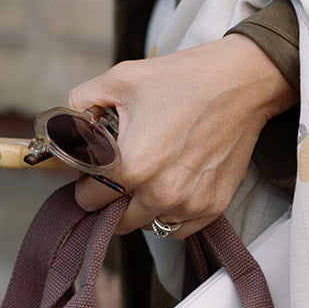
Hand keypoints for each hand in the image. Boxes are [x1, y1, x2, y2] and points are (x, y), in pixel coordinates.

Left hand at [67, 34, 295, 234]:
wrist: (241, 82)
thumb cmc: (182, 78)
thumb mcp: (120, 79)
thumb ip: (81, 102)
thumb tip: (67, 124)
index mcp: (131, 166)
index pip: (89, 200)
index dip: (85, 184)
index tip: (93, 171)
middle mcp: (160, 193)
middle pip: (116, 221)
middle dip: (112, 200)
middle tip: (121, 174)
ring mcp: (189, 204)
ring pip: (148, 225)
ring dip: (142, 208)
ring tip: (152, 174)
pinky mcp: (213, 206)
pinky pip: (178, 229)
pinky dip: (171, 214)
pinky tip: (173, 185)